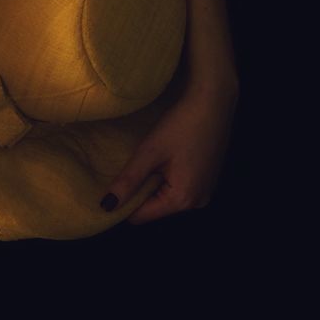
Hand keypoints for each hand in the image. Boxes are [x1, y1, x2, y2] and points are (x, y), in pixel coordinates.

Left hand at [101, 72, 238, 224]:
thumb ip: (128, 181)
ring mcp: (205, 192)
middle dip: (140, 191)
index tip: (113, 183)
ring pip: (166, 197)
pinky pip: (179, 188)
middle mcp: (198, 203)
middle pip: (155, 208)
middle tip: (132, 165)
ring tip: (150, 158)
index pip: (141, 216)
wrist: (213, 102)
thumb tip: (107, 205)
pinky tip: (166, 156)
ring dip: (154, 182)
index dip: (123, 202)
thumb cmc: (181, 125)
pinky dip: (167, 177)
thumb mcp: (149, 152)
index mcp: (182, 200)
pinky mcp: (207, 180)